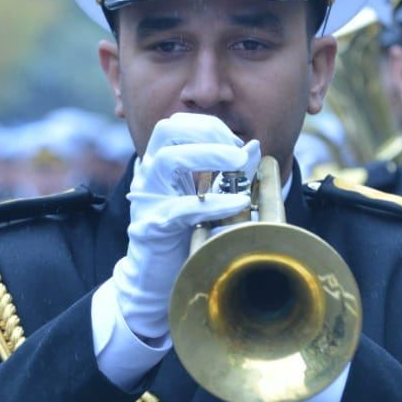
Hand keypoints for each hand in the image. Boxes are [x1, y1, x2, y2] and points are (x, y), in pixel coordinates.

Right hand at [112, 114, 259, 342]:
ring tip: (237, 164)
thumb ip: (228, 172)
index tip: (235, 143)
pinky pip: (181, 207)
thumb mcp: (209, 196)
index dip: (208, 126)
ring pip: (167, 160)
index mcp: (160, 162)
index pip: (178, 124)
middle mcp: (149, 174)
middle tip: (237, 151)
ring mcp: (148, 198)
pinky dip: (213, 203)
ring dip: (207, 156)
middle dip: (207, 133)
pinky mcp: (152, 226)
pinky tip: (236, 204)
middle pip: (167, 130)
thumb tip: (253, 145)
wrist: (157, 277)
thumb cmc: (184, 233)